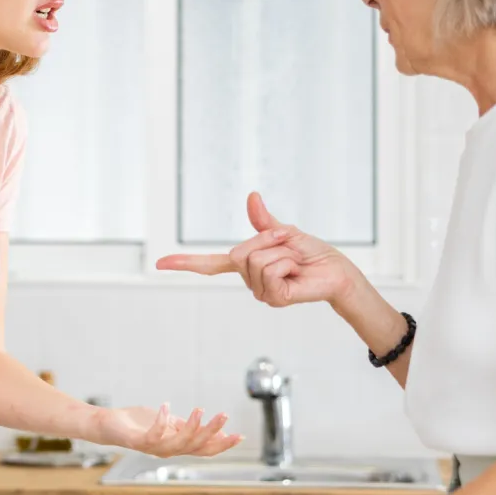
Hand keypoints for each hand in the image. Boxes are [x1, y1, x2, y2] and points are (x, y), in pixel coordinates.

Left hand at [90, 404, 241, 457]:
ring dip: (191, 427)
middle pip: (196, 447)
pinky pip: (153, 435)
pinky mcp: (138, 441)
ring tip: (200, 409)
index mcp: (177, 445)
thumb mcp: (167, 422)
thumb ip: (185, 426)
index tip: (240, 435)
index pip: (205, 448)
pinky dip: (161, 422)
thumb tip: (209, 428)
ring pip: (179, 444)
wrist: (108, 425)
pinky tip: (167, 406)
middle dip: (212, 433)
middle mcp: (168, 450)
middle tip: (224, 415)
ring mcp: (153, 447)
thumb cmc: (137, 423)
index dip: (222, 444)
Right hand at [156, 192, 355, 307]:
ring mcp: (259, 292)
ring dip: (281, 252)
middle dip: (266, 240)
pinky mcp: (274, 298)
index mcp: (246, 264)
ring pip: (256, 260)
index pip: (209, 264)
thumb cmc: (312, 254)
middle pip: (238, 252)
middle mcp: (248, 280)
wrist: (336, 270)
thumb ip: (262, 220)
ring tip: (295, 260)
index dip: (184, 262)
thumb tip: (252, 195)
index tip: (159, 263)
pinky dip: (287, 262)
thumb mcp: (283, 231)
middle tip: (288, 244)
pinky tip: (296, 271)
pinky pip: (270, 270)